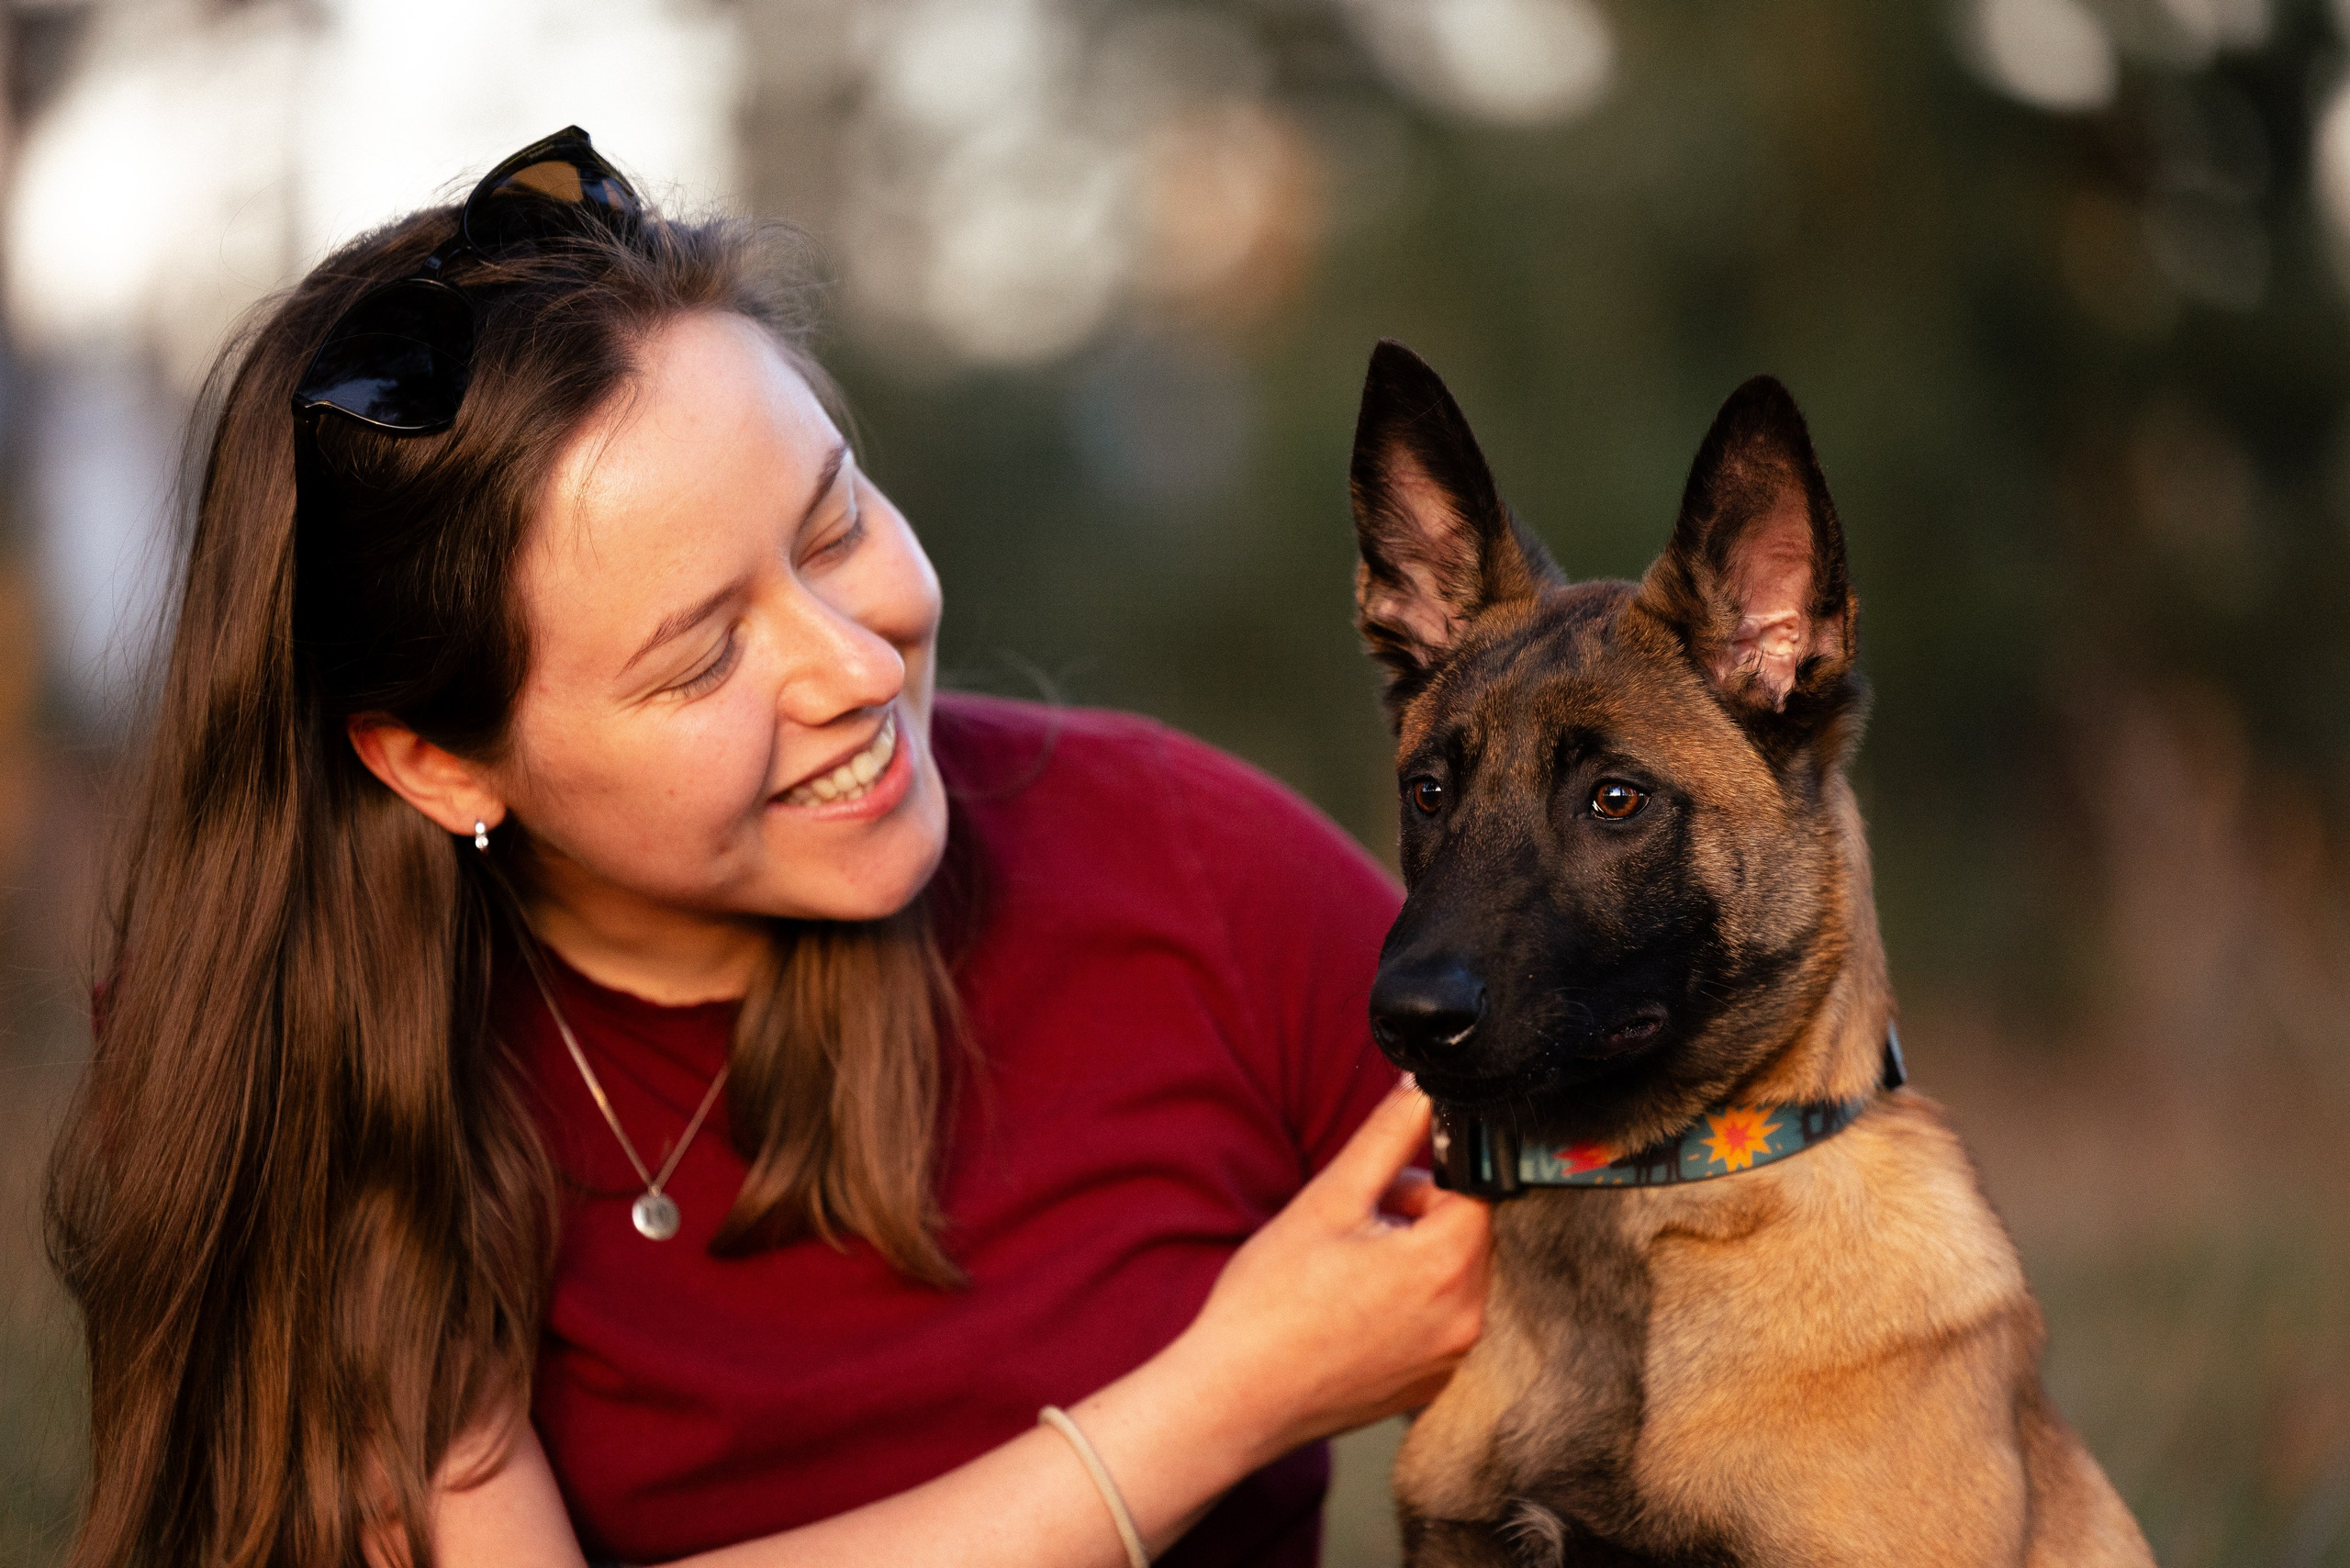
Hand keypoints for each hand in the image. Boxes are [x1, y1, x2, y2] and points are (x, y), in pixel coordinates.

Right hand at [1171, 1080, 1491, 1465]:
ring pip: (1453, 1275)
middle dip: (1418, 1216)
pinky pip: (1440, 1321)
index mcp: (1447, 1265)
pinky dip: (1408, 1305)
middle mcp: (1466, 1318)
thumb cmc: (1269, 1303)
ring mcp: (1451, 1359)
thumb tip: (1422, 1089)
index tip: (1381, 1187)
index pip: (1476, 1187)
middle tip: (1353, 1227)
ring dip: (1412, 1258)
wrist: (1234, 1397)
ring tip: (1346, 1270)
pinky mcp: (1432, 1385)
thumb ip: (1387, 1135)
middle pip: (1468, 1232)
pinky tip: (1353, 1310)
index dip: (1426, 1175)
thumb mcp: (1328, 1200)